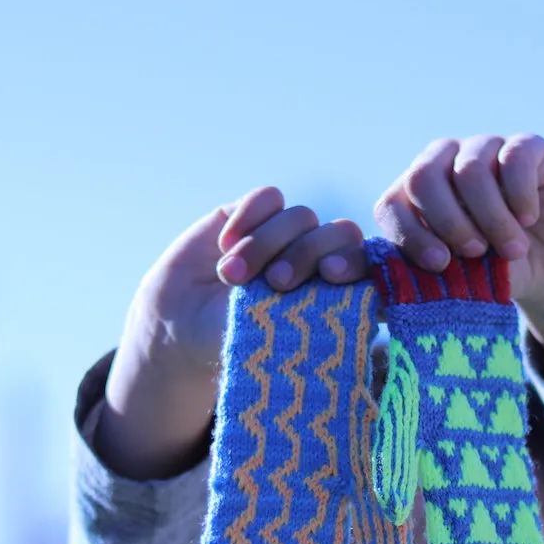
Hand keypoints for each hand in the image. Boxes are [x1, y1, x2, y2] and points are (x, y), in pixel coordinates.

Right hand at [97, 188, 368, 478]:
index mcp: (334, 292)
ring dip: (266, 245)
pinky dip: (250, 217)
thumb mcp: (277, 339)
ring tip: (231, 277)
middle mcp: (316, 259)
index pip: (364, 264)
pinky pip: (268, 199)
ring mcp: (285, 234)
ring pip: (300, 217)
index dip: (354, 261)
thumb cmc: (236, 344)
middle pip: (340, 233)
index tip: (332, 274)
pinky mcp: (252, 214)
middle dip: (308, 254)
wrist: (179, 330)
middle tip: (277, 282)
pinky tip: (225, 245)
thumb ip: (318, 317)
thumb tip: (365, 307)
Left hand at [374, 134, 543, 398]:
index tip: (438, 265)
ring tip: (509, 250)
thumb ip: (387, 278)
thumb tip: (328, 273)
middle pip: (423, 176)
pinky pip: (514, 156)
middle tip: (470, 255)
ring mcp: (483, 149)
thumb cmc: (486, 277)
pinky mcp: (526, 146)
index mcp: (412, 195)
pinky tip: (529, 220)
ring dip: (491, 218)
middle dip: (447, 223)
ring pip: (471, 169)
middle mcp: (443, 164)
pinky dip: (520, 195)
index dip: (411, 235)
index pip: (392, 202)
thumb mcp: (441, 285)